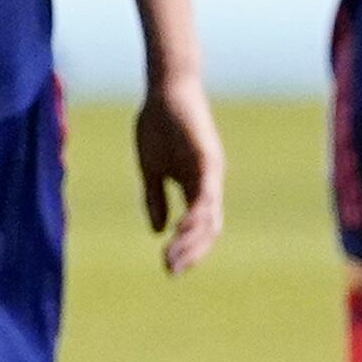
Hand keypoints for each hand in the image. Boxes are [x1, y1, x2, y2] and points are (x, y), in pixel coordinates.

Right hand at [136, 75, 226, 274]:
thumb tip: (158, 231)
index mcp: (194, 185)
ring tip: (174, 258)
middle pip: (208, 228)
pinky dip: (196, 216)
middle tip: (171, 271)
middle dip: (191, 252)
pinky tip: (182, 230)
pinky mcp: (208, 161)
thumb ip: (156, 198)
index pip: (197, 225)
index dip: (186, 248)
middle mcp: (208, 183)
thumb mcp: (151, 168)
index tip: (168, 267)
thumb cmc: (158, 124)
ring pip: (209, 217)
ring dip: (191, 241)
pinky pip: (206, 196)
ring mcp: (210, 172)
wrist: (164, 90)